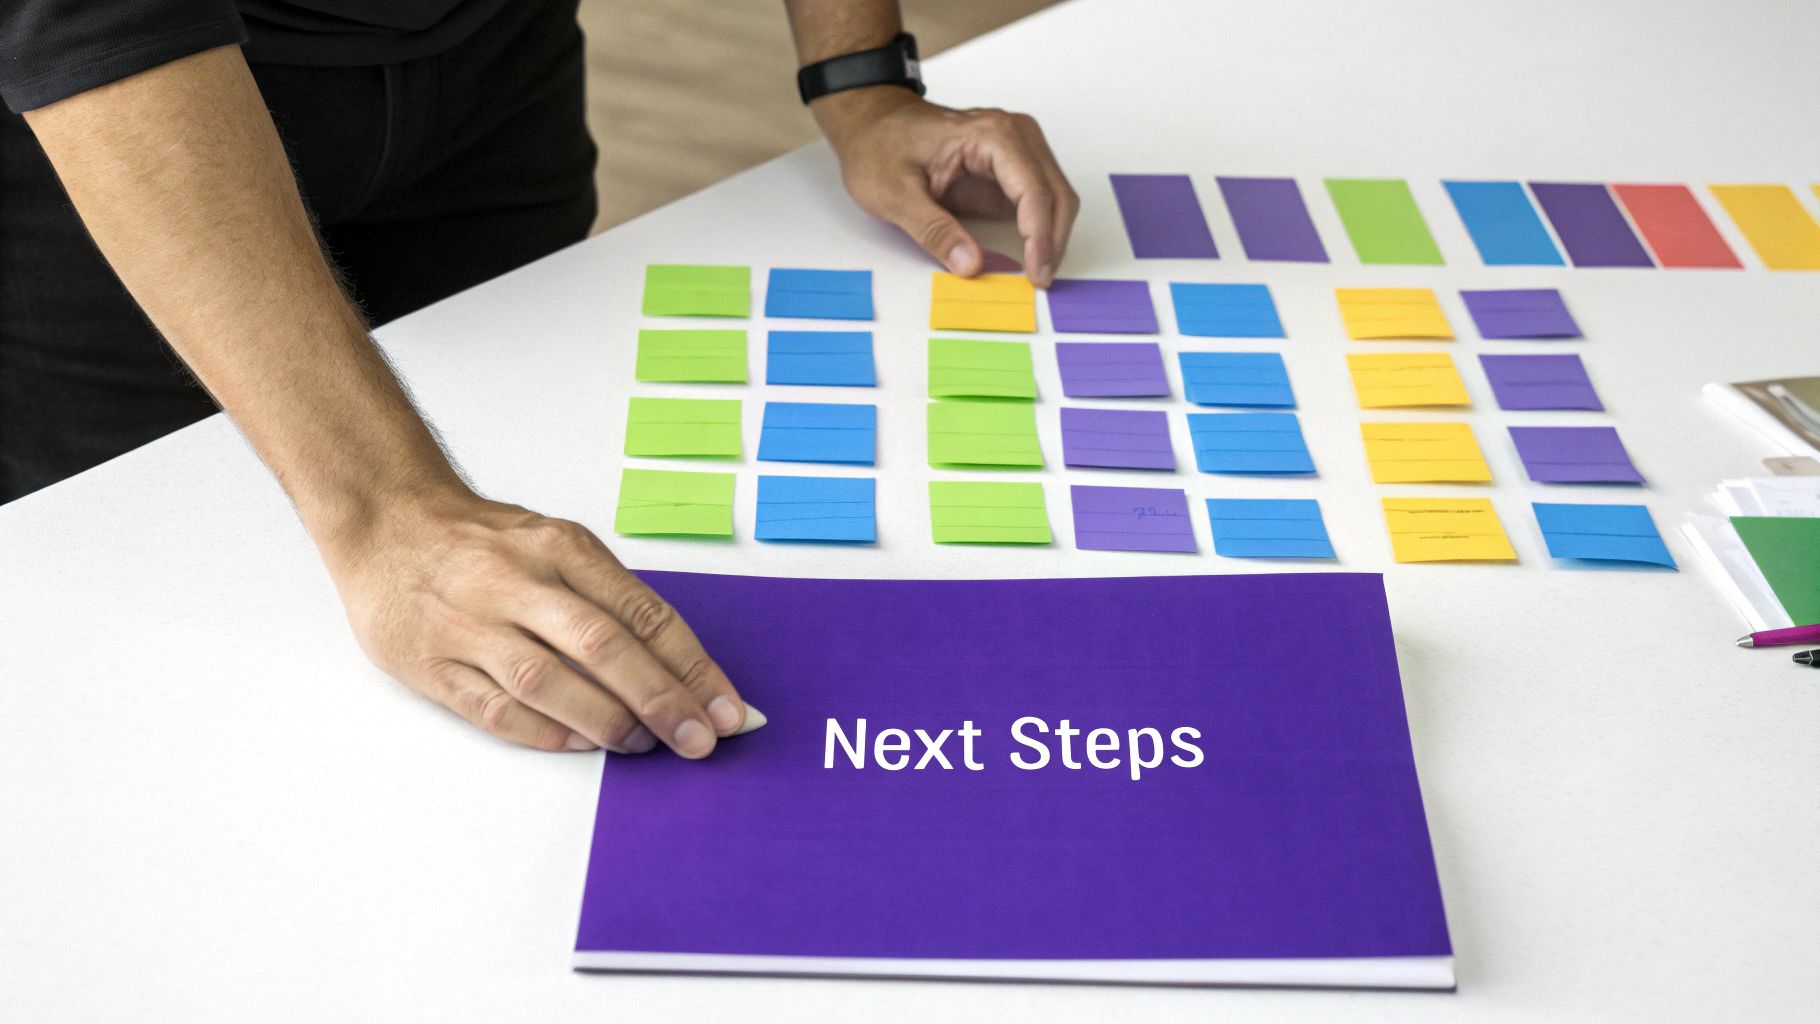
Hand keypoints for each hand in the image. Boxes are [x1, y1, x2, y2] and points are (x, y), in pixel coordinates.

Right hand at [320, 491, 755, 755]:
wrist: (386, 521)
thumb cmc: (484, 543)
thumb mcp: (555, 544)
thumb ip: (609, 598)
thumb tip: (683, 668)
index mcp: (559, 547)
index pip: (643, 612)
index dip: (693, 667)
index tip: (727, 709)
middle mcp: (516, 581)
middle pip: (603, 646)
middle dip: (662, 700)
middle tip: (699, 740)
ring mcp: (469, 623)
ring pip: (547, 681)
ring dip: (605, 721)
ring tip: (642, 744)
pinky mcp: (429, 661)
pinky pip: (493, 706)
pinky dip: (543, 731)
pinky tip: (580, 745)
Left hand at [813, 88, 1078, 286]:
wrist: (872, 122)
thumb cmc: (879, 146)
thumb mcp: (895, 194)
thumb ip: (934, 231)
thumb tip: (969, 265)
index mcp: (989, 135)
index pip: (1033, 190)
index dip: (1040, 236)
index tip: (1036, 273)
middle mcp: (1013, 134)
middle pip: (1056, 192)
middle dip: (1053, 240)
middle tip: (1040, 280)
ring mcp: (1016, 148)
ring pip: (1055, 196)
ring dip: (1052, 236)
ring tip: (1037, 272)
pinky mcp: (1011, 165)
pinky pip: (1040, 198)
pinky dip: (1041, 228)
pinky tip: (1030, 255)